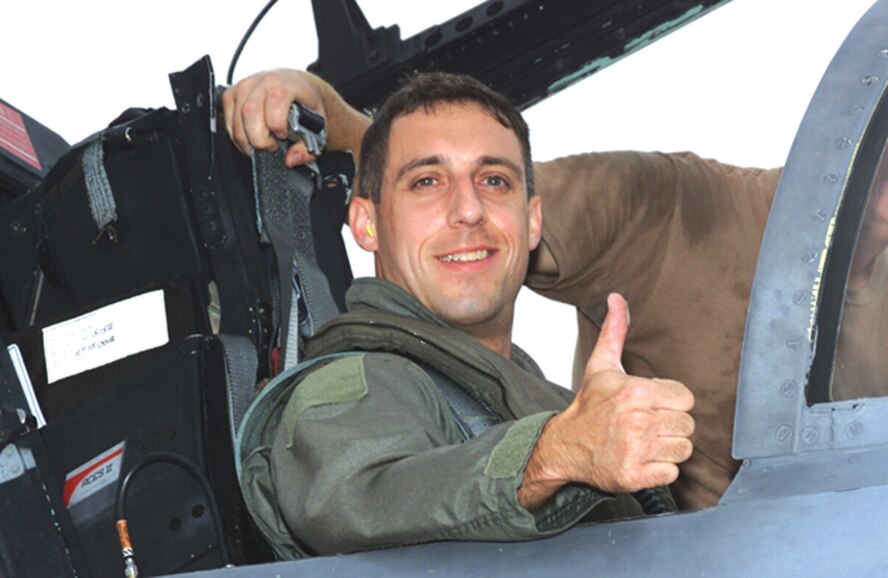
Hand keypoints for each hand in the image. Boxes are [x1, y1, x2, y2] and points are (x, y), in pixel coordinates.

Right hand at [222, 68, 370, 168]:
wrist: (298, 87)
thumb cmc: (307, 104)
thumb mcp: (317, 126)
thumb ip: (307, 148)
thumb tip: (291, 159)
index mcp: (288, 84)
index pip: (276, 99)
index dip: (277, 123)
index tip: (283, 135)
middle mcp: (264, 81)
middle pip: (250, 112)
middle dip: (259, 138)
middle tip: (272, 146)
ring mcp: (246, 86)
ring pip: (236, 119)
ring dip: (247, 140)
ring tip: (264, 143)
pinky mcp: (232, 94)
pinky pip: (227, 119)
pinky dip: (237, 136)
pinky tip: (251, 138)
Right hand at [519, 293, 694, 509]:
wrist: (564, 445)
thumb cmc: (588, 407)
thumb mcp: (601, 366)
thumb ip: (615, 332)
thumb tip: (617, 298)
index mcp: (636, 392)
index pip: (686, 399)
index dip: (670, 402)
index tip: (651, 405)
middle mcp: (638, 421)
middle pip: (687, 425)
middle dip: (670, 425)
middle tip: (646, 425)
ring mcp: (637, 450)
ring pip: (683, 450)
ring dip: (666, 448)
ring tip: (644, 442)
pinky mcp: (635, 475)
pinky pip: (671, 473)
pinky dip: (659, 470)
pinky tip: (641, 459)